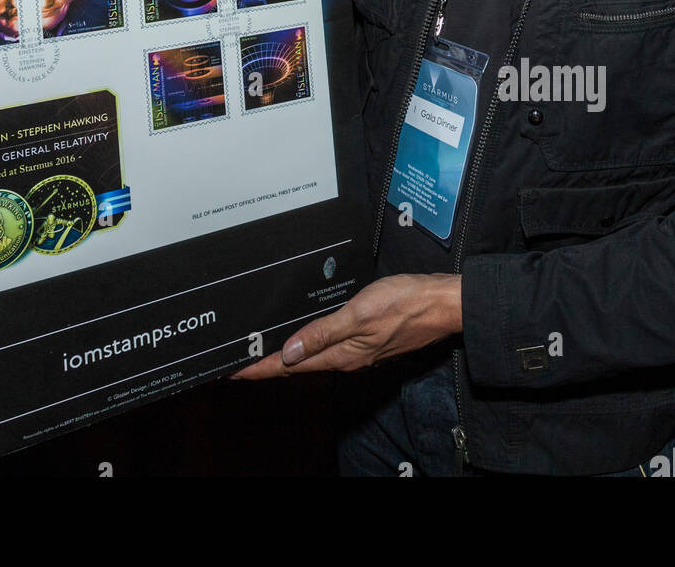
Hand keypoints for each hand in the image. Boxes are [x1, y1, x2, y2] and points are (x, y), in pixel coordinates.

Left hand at [231, 274, 462, 379]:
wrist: (442, 303)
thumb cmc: (403, 304)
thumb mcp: (359, 314)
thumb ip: (323, 333)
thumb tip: (288, 354)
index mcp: (341, 355)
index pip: (290, 366)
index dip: (260, 368)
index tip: (232, 372)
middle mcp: (346, 358)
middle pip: (298, 365)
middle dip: (268, 364)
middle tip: (239, 361)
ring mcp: (358, 350)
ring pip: (313, 356)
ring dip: (287, 355)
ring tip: (263, 349)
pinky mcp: (367, 339)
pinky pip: (329, 346)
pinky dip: (309, 344)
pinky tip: (304, 335)